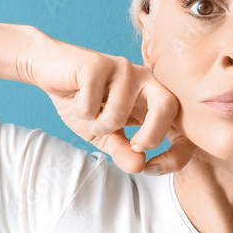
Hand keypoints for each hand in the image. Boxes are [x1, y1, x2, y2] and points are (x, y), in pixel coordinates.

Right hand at [26, 35, 194, 173]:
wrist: (48, 70)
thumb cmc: (82, 101)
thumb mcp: (104, 135)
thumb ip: (123, 151)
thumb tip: (139, 167)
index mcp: (154, 99)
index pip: (185, 126)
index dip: (177, 154)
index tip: (151, 169)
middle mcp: (145, 80)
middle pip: (169, 106)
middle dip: (151, 136)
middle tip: (131, 144)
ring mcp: (123, 68)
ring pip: (120, 112)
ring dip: (98, 125)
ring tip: (89, 116)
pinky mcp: (98, 63)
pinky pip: (91, 103)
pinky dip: (80, 111)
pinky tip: (76, 99)